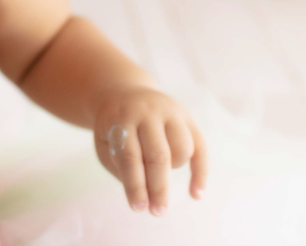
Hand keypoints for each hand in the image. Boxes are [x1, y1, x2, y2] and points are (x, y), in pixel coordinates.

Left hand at [92, 85, 206, 215]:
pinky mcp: (185, 116)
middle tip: (157, 212)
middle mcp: (147, 113)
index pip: (129, 157)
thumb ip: (121, 167)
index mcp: (121, 119)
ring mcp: (169, 112)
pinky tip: (196, 194)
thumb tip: (146, 194)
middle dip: (158, 188)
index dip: (134, 185)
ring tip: (158, 175)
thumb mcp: (105, 143)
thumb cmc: (113, 127)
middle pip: (158, 155)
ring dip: (173, 171)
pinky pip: (200, 146)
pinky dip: (200, 172)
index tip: (138, 208)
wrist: (123, 93)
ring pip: (182, 149)